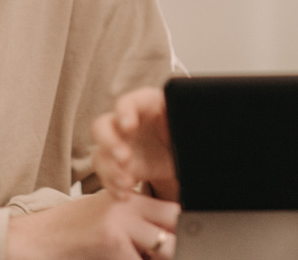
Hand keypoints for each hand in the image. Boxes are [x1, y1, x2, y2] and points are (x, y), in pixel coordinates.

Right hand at [5, 190, 178, 259]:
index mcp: (130, 198)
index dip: (181, 230)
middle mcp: (129, 206)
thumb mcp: (106, 215)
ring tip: (137, 255)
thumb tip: (168, 241)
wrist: (35, 239)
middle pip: (175, 225)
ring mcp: (122, 223)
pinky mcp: (112, 243)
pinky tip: (117, 259)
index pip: (173, 210)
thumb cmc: (70, 231)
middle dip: (174, 246)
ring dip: (158, 257)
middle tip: (161, 254)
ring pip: (165, 247)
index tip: (182, 242)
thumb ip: (135, 222)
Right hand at [92, 87, 178, 201]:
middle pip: (102, 126)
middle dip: (109, 142)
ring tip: (127, 183)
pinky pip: (106, 176)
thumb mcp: (189, 123)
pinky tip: (125, 195)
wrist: (186, 153)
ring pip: (100, 154)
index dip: (124, 112)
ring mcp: (120, 145)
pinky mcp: (119, 167)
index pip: (128, 102)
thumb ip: (187, 118)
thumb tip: (197, 115)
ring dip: (110, 170)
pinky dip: (112, 186)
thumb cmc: (187, 131)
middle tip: (124, 158)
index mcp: (146, 105)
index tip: (129, 126)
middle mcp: (127, 123)